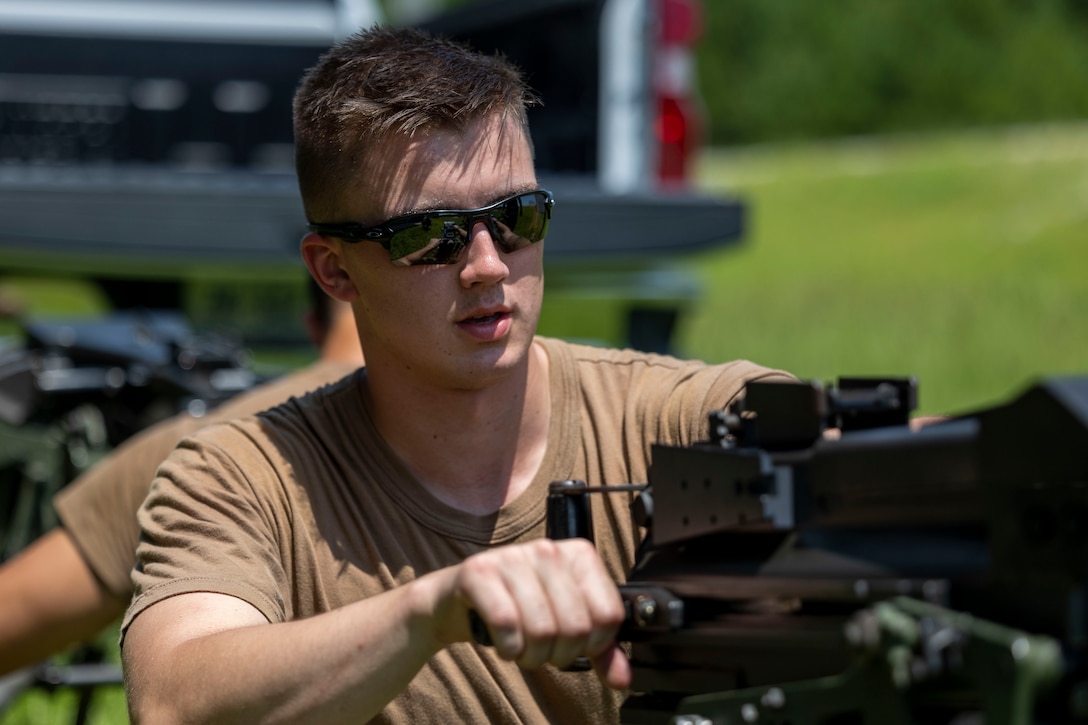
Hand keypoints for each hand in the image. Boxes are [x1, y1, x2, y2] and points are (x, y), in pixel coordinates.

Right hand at [435, 538, 629, 688]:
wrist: (458, 600)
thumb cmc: (519, 609)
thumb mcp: (565, 625)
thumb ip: (599, 650)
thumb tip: (622, 678)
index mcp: (579, 555)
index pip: (609, 614)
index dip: (595, 644)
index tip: (577, 645)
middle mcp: (548, 549)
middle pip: (576, 627)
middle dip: (560, 656)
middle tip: (544, 652)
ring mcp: (513, 556)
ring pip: (542, 630)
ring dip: (532, 656)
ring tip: (522, 648)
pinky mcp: (479, 572)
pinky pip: (507, 625)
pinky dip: (508, 649)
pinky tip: (504, 644)